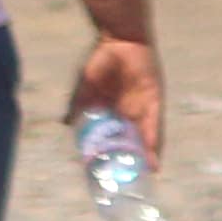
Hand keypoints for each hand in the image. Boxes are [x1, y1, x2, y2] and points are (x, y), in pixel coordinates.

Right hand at [69, 34, 162, 168]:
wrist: (120, 39)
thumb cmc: (101, 61)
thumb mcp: (85, 88)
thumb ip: (77, 107)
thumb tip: (65, 123)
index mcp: (114, 110)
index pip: (114, 137)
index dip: (113, 153)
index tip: (107, 172)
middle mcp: (130, 112)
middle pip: (132, 141)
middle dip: (131, 160)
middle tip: (129, 181)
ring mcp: (143, 108)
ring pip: (145, 137)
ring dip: (145, 156)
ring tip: (144, 176)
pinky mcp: (154, 101)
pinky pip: (156, 125)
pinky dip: (155, 142)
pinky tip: (153, 158)